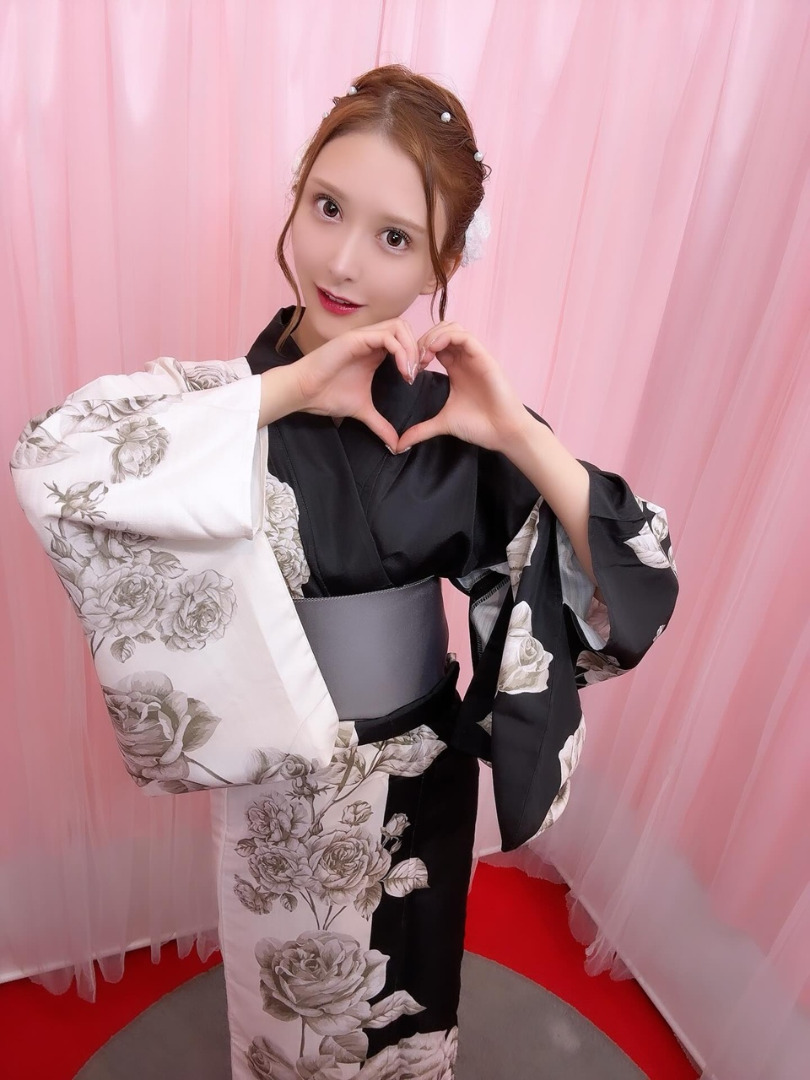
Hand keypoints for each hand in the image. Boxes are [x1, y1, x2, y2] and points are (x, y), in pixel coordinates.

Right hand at [290, 318, 419, 446]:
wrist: (303, 392)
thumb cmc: (327, 395)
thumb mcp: (362, 410)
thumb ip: (381, 424)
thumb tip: (396, 446)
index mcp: (373, 351)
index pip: (403, 339)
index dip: (415, 355)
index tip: (414, 379)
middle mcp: (369, 340)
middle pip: (405, 328)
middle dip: (417, 348)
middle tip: (416, 373)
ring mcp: (362, 337)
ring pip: (399, 327)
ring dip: (410, 348)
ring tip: (409, 372)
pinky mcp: (355, 339)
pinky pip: (386, 336)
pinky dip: (400, 351)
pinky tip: (401, 371)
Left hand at [395, 321, 528, 452]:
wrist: (504, 433)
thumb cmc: (480, 425)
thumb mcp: (443, 424)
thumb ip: (421, 430)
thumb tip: (399, 446)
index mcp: (456, 368)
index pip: (435, 345)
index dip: (417, 351)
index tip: (408, 369)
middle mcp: (465, 359)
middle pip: (441, 331)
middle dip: (422, 340)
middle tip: (413, 361)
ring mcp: (475, 356)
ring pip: (451, 328)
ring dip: (432, 336)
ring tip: (422, 356)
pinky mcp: (484, 357)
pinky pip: (464, 336)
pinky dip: (445, 338)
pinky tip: (433, 352)